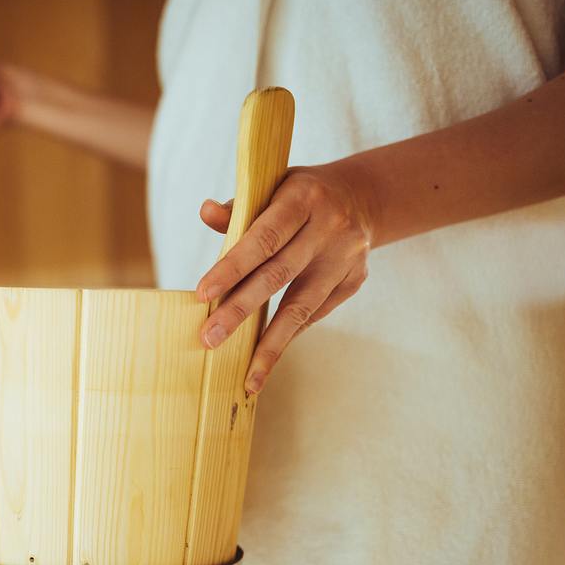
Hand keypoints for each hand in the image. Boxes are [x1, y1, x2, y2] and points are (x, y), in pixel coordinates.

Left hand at [195, 161, 378, 394]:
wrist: (362, 198)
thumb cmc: (298, 196)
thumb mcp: (272, 187)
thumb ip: (239, 207)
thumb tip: (205, 211)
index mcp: (303, 198)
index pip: (263, 237)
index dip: (233, 267)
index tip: (202, 295)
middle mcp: (329, 229)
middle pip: (278, 276)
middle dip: (240, 310)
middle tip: (209, 339)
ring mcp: (345, 258)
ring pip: (301, 307)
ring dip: (270, 344)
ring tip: (247, 377)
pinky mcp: (354, 281)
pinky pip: (314, 314)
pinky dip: (288, 335)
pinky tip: (266, 357)